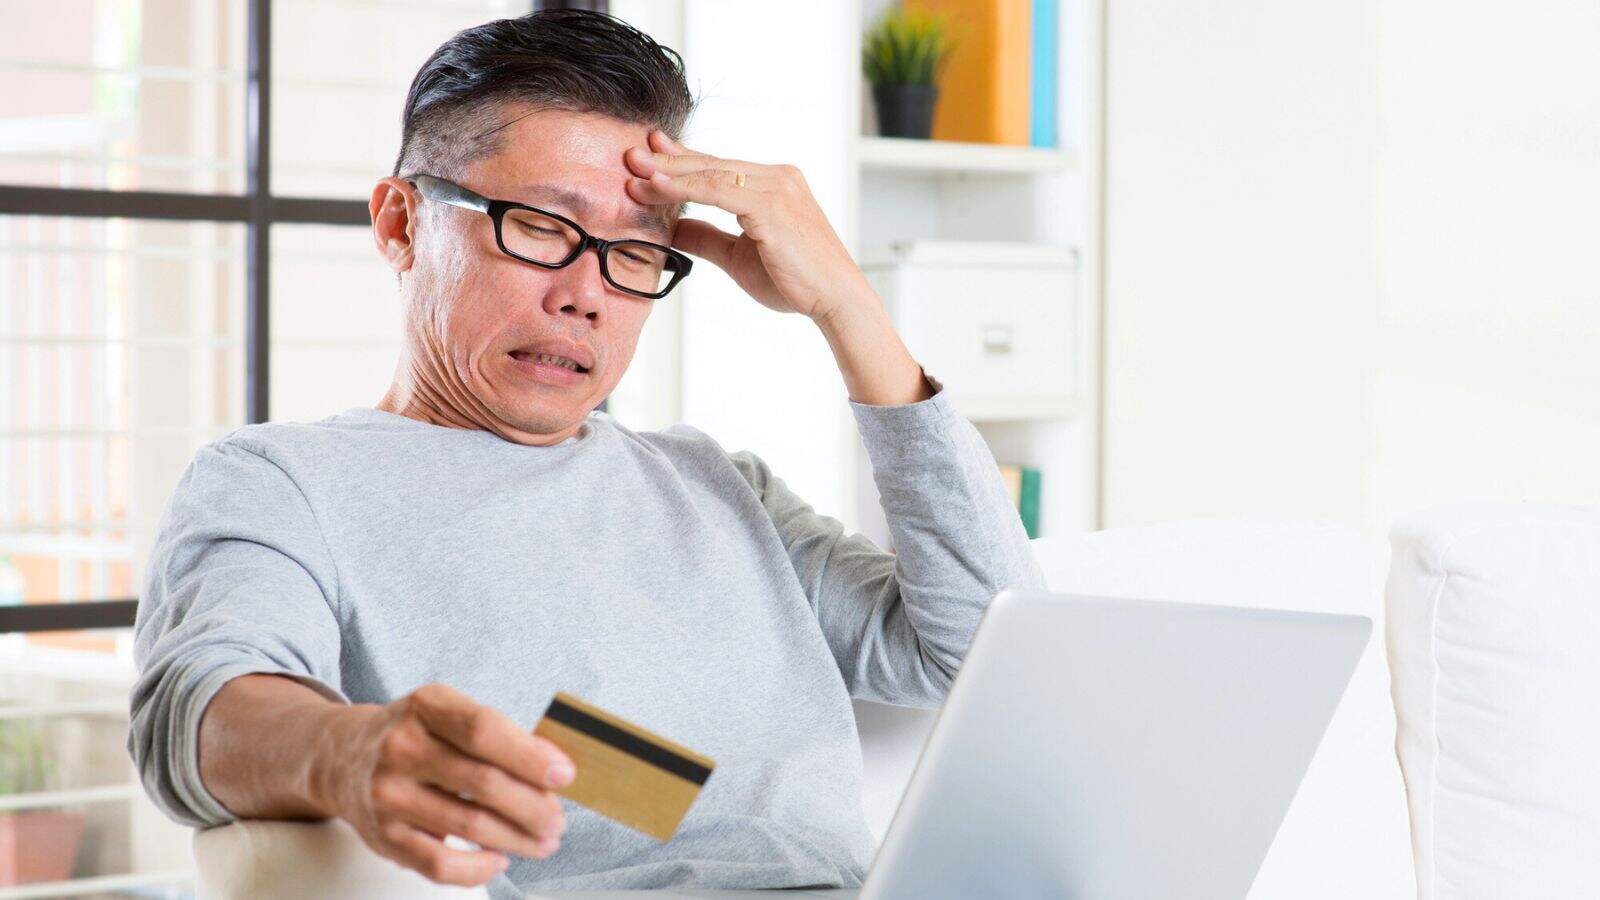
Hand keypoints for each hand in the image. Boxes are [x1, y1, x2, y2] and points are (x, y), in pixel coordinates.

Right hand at [317, 683, 573, 885]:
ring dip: (518, 838)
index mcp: (425, 705)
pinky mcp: (383, 836)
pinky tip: (501, 859)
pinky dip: (479, 867)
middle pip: (484, 782)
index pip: (484, 729)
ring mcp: (388, 794)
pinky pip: (440, 863)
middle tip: (559, 819)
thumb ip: (496, 736)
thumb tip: (556, 773)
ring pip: (470, 824)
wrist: (342, 758)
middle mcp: (401, 747)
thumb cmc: (417, 736)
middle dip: (534, 806)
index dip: (530, 755)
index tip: (565, 775)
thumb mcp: (446, 714)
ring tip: (545, 840)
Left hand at [623, 130, 875, 321]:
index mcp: (774, 185)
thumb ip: (707, 238)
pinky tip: (657, 186)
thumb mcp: (738, 256)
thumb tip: (673, 228)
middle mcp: (778, 177)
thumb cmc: (796, 281)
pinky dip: (684, 187)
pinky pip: (718, 190)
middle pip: (711, 164)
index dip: (681, 161)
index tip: (649, 154)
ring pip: (711, 173)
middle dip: (668, 160)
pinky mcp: (772, 204)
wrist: (835, 300)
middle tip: (629, 155)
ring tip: (633, 171)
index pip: (718, 167)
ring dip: (669, 172)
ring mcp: (777, 187)